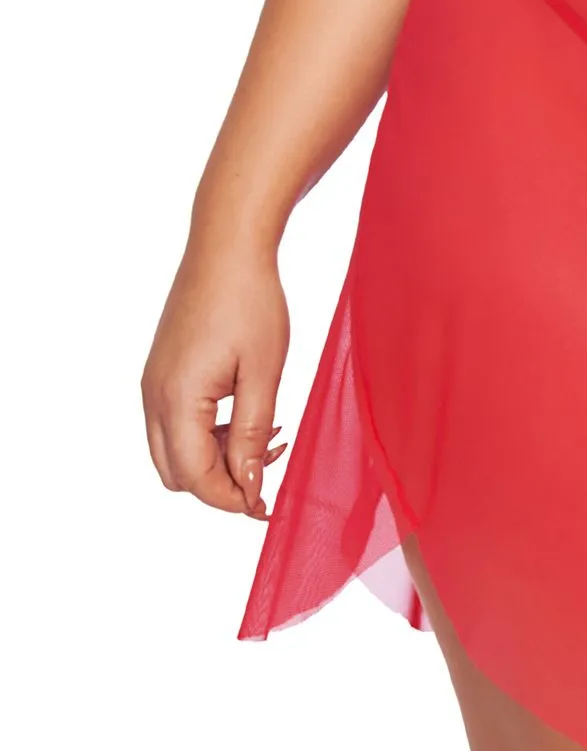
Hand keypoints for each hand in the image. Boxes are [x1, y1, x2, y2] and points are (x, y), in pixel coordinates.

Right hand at [142, 240, 289, 519]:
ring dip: (216, 458)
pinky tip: (249, 417)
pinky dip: (208, 433)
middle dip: (221, 483)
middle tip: (269, 471)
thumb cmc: (250, 301)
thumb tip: (249, 487)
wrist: (227, 245)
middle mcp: (154, 396)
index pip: (196, 478)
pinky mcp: (162, 370)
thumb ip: (254, 435)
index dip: (233, 499)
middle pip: (177, 473)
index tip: (267, 505)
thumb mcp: (263, 372)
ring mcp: (154, 383)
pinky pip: (175, 422)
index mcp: (176, 400)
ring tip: (269, 438)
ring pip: (174, 450)